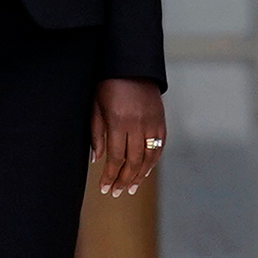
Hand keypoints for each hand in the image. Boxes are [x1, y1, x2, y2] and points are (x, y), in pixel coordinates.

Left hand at [89, 79, 166, 197]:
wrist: (132, 65)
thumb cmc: (108, 84)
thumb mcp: (95, 106)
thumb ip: (96, 134)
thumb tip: (96, 160)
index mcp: (119, 121)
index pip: (116, 157)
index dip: (110, 176)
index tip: (105, 188)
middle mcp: (138, 124)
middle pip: (133, 161)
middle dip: (123, 180)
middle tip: (116, 193)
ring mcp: (152, 123)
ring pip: (148, 157)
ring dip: (139, 175)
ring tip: (130, 188)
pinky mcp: (161, 120)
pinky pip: (159, 147)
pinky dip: (153, 161)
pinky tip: (144, 171)